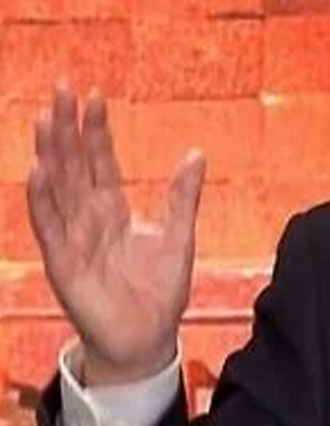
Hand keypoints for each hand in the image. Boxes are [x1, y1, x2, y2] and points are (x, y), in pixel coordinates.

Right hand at [26, 84, 205, 386]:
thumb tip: (195, 152)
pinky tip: (39, 171)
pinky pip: (50, 227)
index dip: (96, 129)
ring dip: (50, 153)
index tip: (94, 95)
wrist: (148, 337)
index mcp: (113, 209)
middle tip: (62, 88)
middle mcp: (88, 218)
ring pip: (57, 187)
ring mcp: (73, 238)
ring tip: (45, 119)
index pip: (100, 160)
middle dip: (67, 127)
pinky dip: (43, 200)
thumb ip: (184, 196)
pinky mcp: (64, 263)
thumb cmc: (160, 289)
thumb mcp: (180, 236)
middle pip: (74, 164)